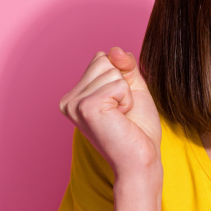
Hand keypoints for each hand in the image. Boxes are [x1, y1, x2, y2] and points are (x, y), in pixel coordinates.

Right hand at [59, 47, 161, 177]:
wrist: (141, 161)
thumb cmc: (137, 130)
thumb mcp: (133, 88)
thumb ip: (124, 65)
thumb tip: (115, 49)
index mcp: (75, 95)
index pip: (101, 59)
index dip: (121, 77)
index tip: (120, 105)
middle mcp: (69, 99)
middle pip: (105, 61)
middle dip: (123, 84)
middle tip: (122, 113)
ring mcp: (75, 103)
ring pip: (112, 71)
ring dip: (126, 94)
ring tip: (121, 117)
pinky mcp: (86, 107)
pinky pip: (119, 84)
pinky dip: (128, 100)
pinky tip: (121, 119)